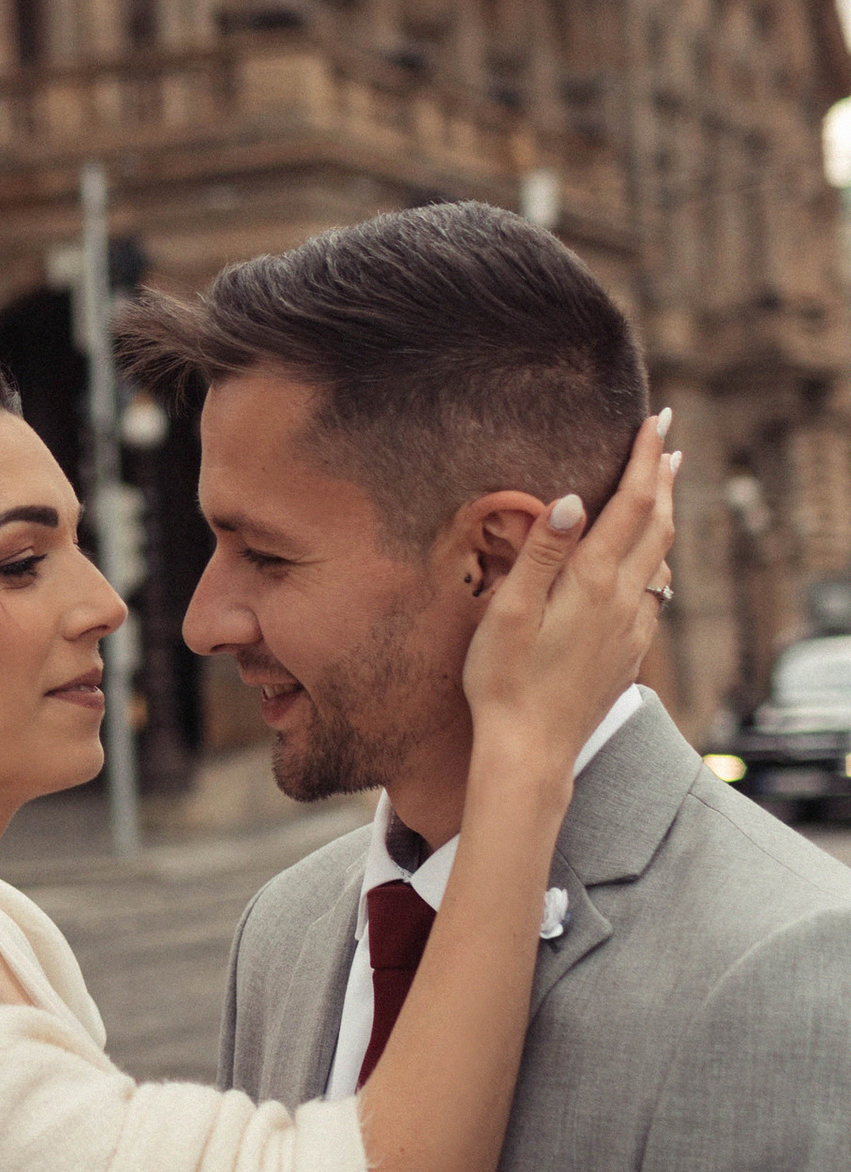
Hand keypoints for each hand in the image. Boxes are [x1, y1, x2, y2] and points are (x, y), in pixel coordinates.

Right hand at [462, 413, 676, 763]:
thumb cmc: (505, 681)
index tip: (654, 420)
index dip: (644, 459)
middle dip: (662, 478)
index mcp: (593, 583)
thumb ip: (543, 552)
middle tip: (666, 440)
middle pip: (658, 525)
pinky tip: (648, 561)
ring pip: (661, 558)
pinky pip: (655, 592)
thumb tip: (574, 498)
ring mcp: (632, 628)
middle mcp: (624, 601)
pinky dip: (656, 558)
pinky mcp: (629, 651)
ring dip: (663, 515)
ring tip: (661, 487)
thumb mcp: (509, 611)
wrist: (532, 751)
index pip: (631, 504)